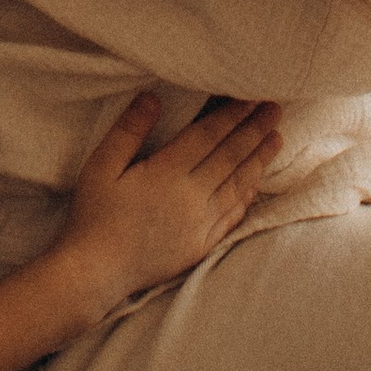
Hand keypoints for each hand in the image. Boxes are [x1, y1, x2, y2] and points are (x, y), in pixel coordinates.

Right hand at [54, 91, 280, 310]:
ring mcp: (199, 224)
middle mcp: (190, 197)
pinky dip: (247, 196)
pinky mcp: (200, 245)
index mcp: (166, 173)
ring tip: (276, 139)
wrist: (96, 273)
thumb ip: (128, 130)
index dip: (233, 115)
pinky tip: (255, 185)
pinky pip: (232, 216)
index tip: (252, 97)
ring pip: (237, 186)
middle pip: (230, 157)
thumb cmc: (94, 216)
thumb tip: (153, 97)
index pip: (208, 136)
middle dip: (255, 131)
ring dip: (258, 160)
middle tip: (276, 109)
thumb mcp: (100, 167)